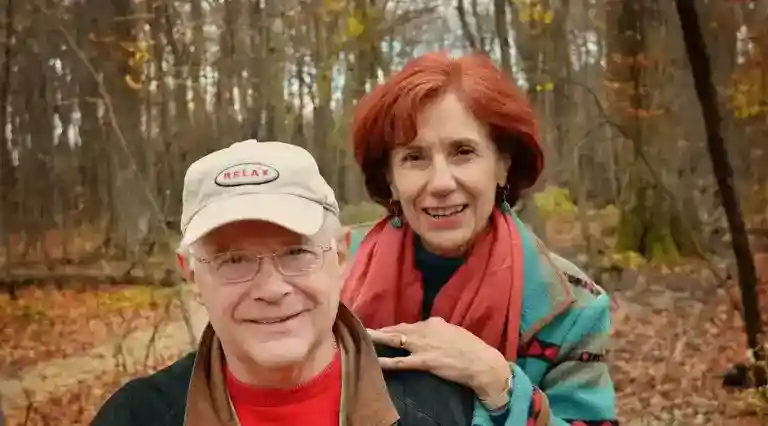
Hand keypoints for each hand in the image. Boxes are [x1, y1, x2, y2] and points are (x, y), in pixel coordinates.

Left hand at [367, 317, 510, 399]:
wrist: (482, 362)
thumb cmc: (471, 348)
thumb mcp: (453, 332)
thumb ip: (438, 331)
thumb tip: (428, 330)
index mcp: (433, 323)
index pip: (407, 325)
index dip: (392, 328)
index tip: (381, 330)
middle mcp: (425, 330)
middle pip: (397, 329)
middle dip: (379, 330)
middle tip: (362, 329)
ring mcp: (423, 346)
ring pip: (394, 340)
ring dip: (377, 339)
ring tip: (362, 338)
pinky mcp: (425, 361)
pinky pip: (400, 361)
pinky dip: (386, 361)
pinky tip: (374, 361)